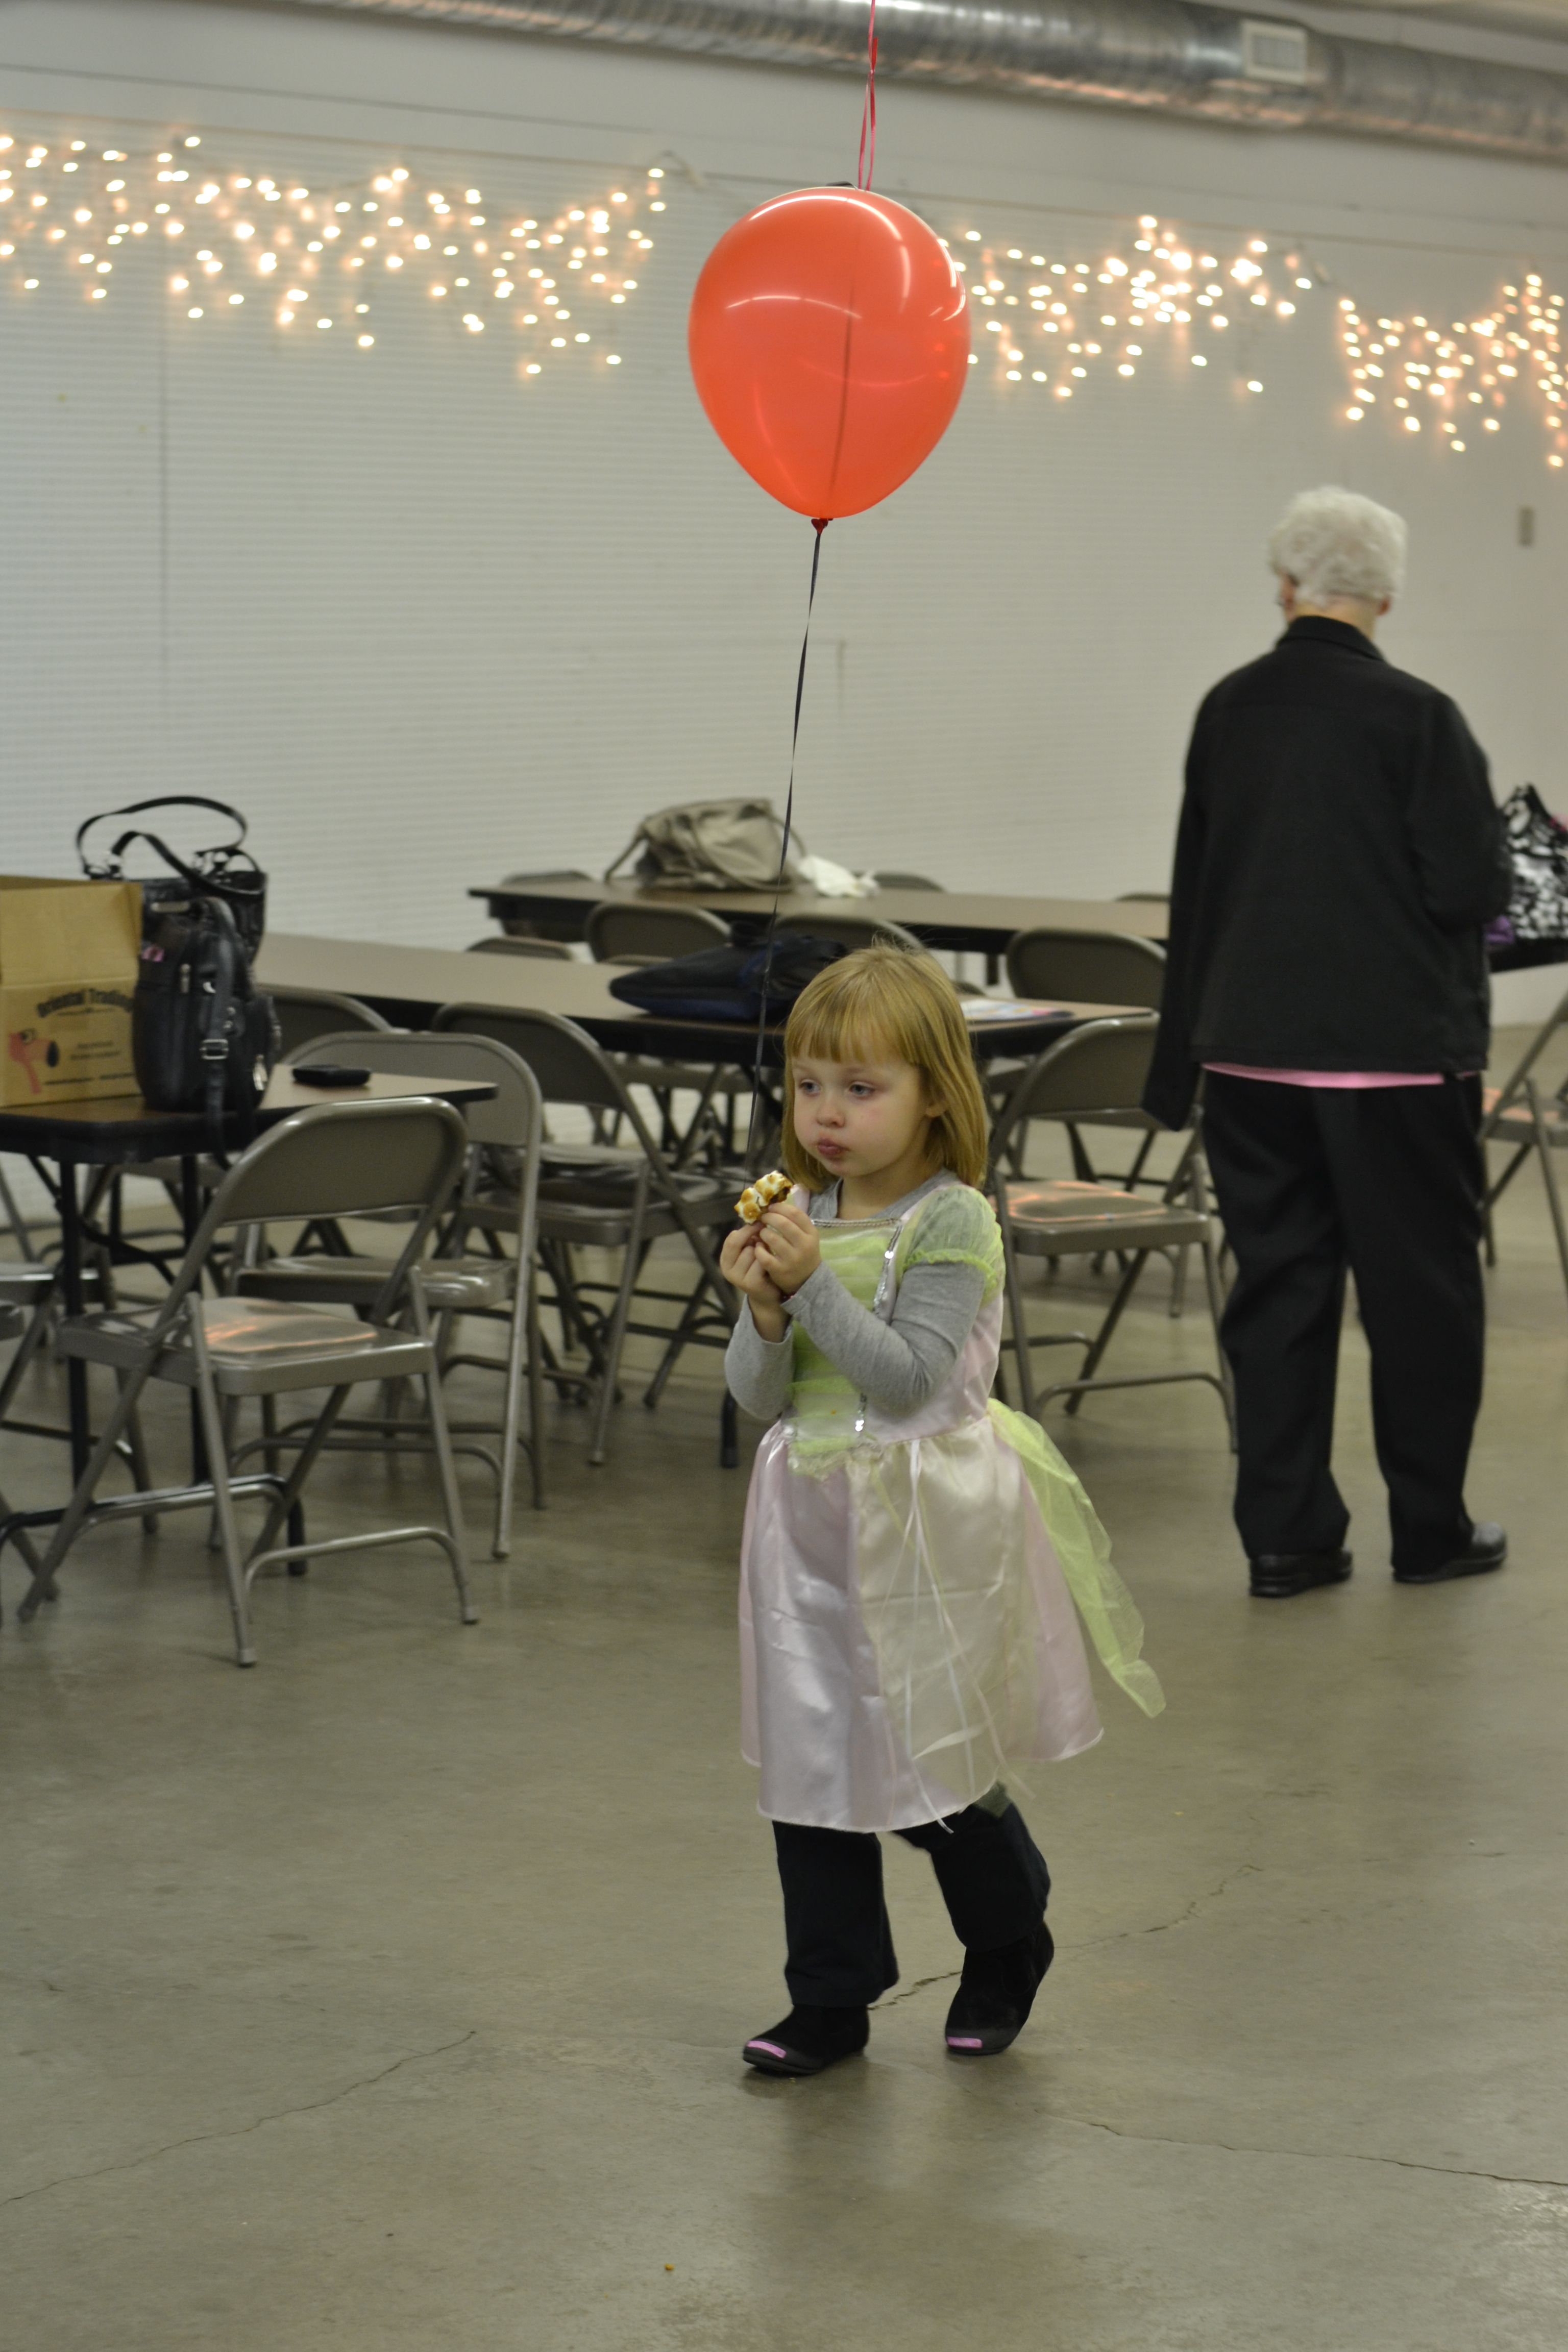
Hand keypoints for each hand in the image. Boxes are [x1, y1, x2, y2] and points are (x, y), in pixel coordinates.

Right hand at [720, 1225, 787, 1341]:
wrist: (769, 1294)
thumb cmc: (760, 1268)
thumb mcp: (751, 1251)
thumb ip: (749, 1238)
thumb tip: (756, 1218)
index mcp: (725, 1260)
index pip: (732, 1238)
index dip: (746, 1229)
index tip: (759, 1224)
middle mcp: (728, 1270)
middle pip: (738, 1243)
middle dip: (753, 1238)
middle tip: (764, 1237)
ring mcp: (738, 1278)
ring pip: (752, 1252)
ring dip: (763, 1251)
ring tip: (768, 1256)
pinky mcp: (750, 1284)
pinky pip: (761, 1263)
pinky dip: (768, 1262)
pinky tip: (770, 1266)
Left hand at [754, 1201, 820, 1297]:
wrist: (807, 1280)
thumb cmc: (803, 1252)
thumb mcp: (806, 1236)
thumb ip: (794, 1221)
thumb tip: (774, 1204)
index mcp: (811, 1234)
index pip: (795, 1213)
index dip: (780, 1208)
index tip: (771, 1207)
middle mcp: (804, 1245)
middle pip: (783, 1223)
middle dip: (769, 1218)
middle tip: (763, 1218)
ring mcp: (792, 1259)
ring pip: (772, 1237)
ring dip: (763, 1232)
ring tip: (762, 1233)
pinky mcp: (781, 1270)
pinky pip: (764, 1255)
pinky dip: (758, 1248)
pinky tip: (759, 1247)